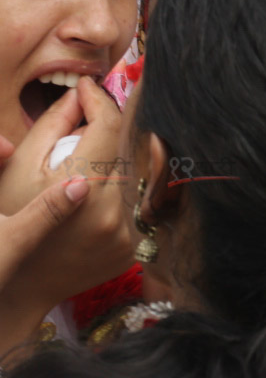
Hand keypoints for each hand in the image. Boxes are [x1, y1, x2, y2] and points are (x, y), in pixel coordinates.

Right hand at [0, 80, 134, 310]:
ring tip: (95, 154)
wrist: (17, 287)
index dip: (101, 101)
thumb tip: (83, 92)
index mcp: (81, 186)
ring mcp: (128, 232)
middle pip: (131, 146)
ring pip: (140, 172)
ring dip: (123, 156)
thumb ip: (53, 125)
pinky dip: (126, 187)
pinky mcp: (135, 246)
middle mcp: (112, 210)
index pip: (111, 125)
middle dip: (114, 127)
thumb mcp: (20, 168)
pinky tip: (102, 186)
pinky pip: (141, 202)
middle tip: (95, 117)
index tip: (89, 89)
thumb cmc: (10, 219)